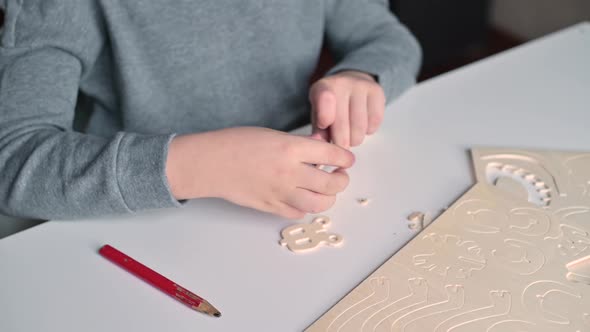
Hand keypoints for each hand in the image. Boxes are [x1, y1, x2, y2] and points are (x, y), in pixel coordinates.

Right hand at [166, 127, 354, 218]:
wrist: (211, 163)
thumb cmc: (237, 143)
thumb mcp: (273, 134)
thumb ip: (300, 144)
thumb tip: (323, 149)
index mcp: (291, 148)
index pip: (332, 155)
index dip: (345, 158)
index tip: (347, 159)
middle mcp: (289, 172)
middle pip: (332, 184)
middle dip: (342, 180)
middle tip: (340, 176)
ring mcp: (280, 193)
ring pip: (319, 204)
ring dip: (328, 197)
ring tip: (325, 190)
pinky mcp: (271, 207)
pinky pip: (299, 213)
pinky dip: (306, 206)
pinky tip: (303, 197)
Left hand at [309, 70, 385, 147]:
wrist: (351, 83)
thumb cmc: (331, 105)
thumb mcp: (318, 114)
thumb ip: (318, 131)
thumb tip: (322, 145)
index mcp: (323, 87)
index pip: (324, 99)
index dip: (325, 115)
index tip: (324, 126)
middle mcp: (343, 83)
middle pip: (343, 123)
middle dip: (340, 142)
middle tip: (339, 147)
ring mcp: (362, 86)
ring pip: (360, 127)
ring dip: (355, 139)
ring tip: (350, 135)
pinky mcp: (377, 91)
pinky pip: (374, 122)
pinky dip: (368, 131)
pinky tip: (363, 126)